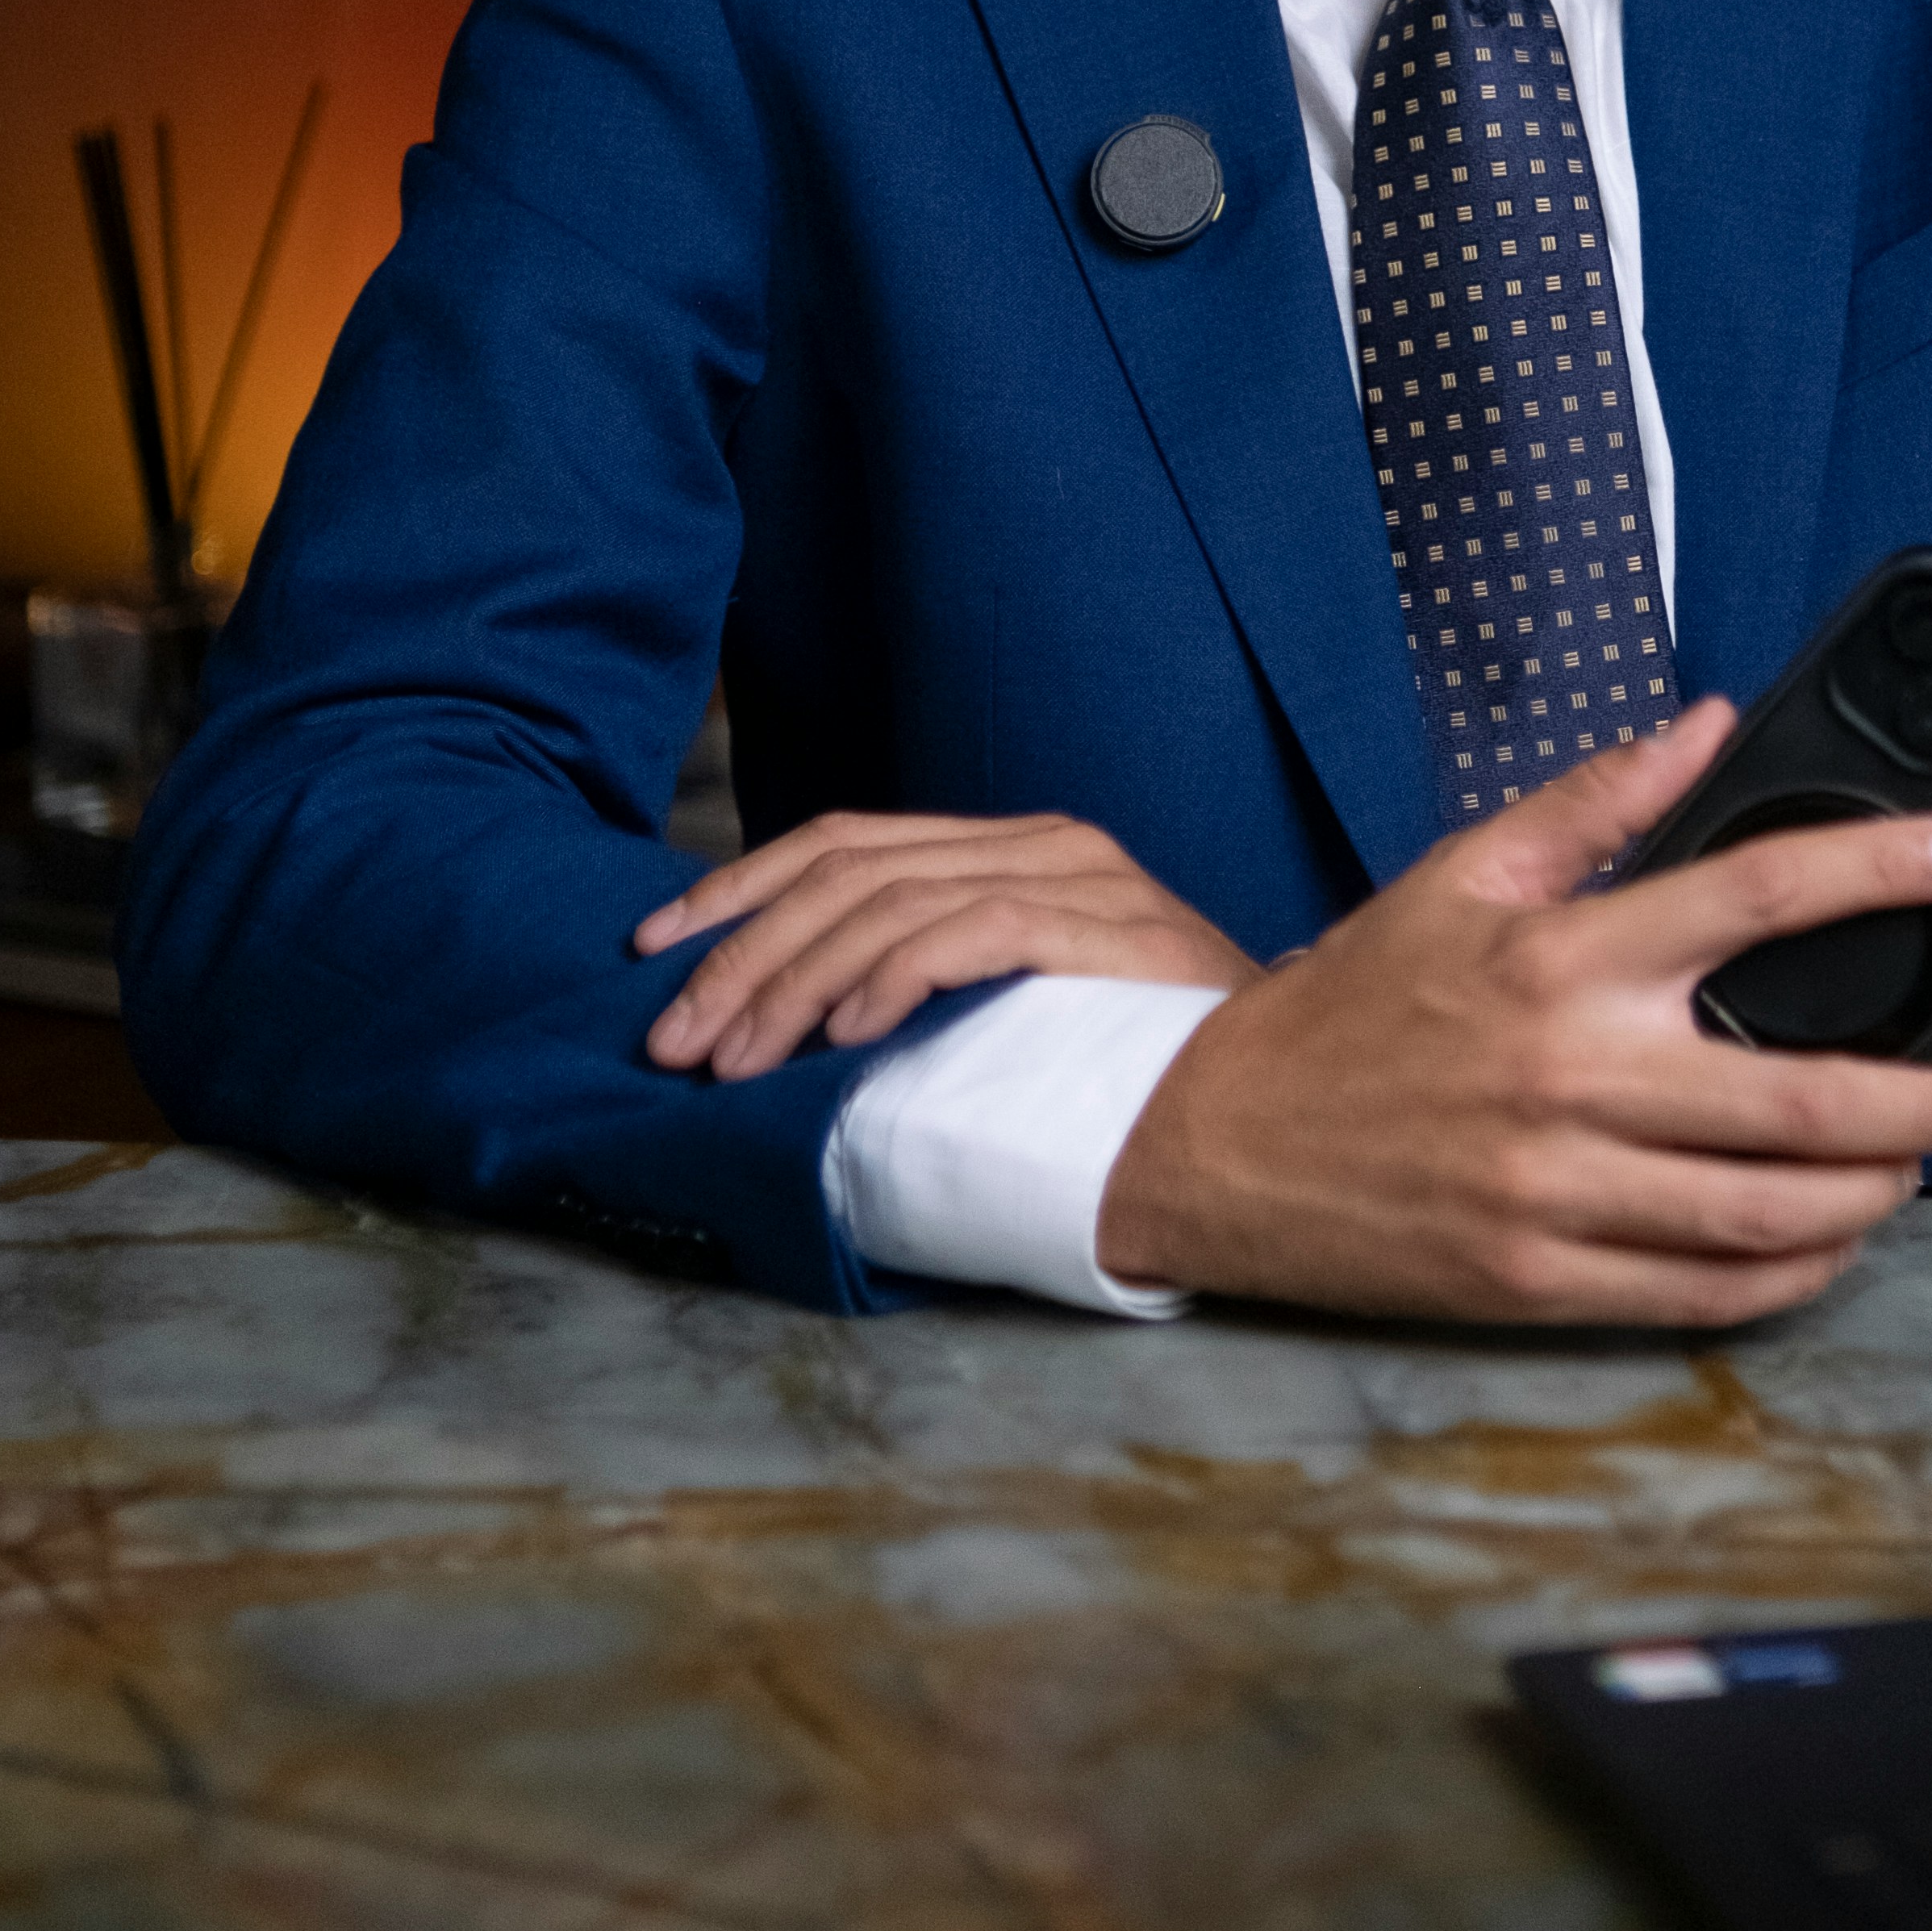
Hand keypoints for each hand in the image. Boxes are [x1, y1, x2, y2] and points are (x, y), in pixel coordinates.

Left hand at [635, 811, 1249, 1080]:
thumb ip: (928, 981)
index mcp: (1009, 845)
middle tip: (676, 1040)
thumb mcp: (1013, 1004)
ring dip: (793, 984)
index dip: (734, 890)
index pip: (841, 842)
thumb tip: (781, 1014)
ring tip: (737, 1058)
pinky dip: (893, 976)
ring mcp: (1080, 878)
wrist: (1281, 1089)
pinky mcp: (1108, 927)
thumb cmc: (1135, 1064)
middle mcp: (1040, 841)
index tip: (650, 953)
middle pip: (848, 871)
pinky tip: (842, 1031)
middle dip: (741, 955)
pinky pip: (972, 931)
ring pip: (891, 902)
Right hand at [1096, 701, 1931, 1327]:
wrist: (1223, 1142)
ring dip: (1869, 1193)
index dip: (1881, 869)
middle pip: (1799, 1095)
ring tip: (1907, 1163)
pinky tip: (1824, 1242)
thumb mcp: (1462, 874)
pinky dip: (1790, 1274)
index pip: (1758, 896)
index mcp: (1560, 958)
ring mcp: (1555, 1190)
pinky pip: (1703, 1292)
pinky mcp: (1539, 1278)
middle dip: (1915, 1098)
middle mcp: (1569, 1075)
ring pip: (1767, 1211)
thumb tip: (1705, 726)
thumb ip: (1597, 800)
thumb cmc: (1353, 1007)